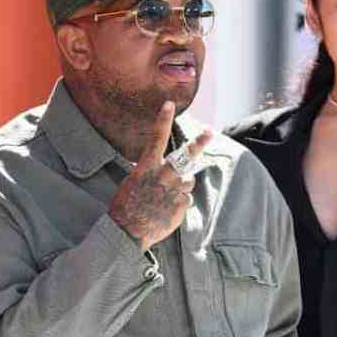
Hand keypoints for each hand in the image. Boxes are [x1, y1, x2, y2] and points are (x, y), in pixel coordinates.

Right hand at [109, 101, 211, 250]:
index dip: (163, 120)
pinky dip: (179, 204)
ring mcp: (173, 190)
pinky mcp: (181, 204)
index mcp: (146, 168)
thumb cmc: (126, 206)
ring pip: (187, 181)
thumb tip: (164, 170)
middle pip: (185, 156)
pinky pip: (186, 199)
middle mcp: (162, 175)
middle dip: (198, 142)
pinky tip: (166, 211)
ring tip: (165, 199)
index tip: (169, 104)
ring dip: (181, 187)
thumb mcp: (133, 183)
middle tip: (209, 131)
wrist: (127, 232)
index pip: (155, 138)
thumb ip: (150, 173)